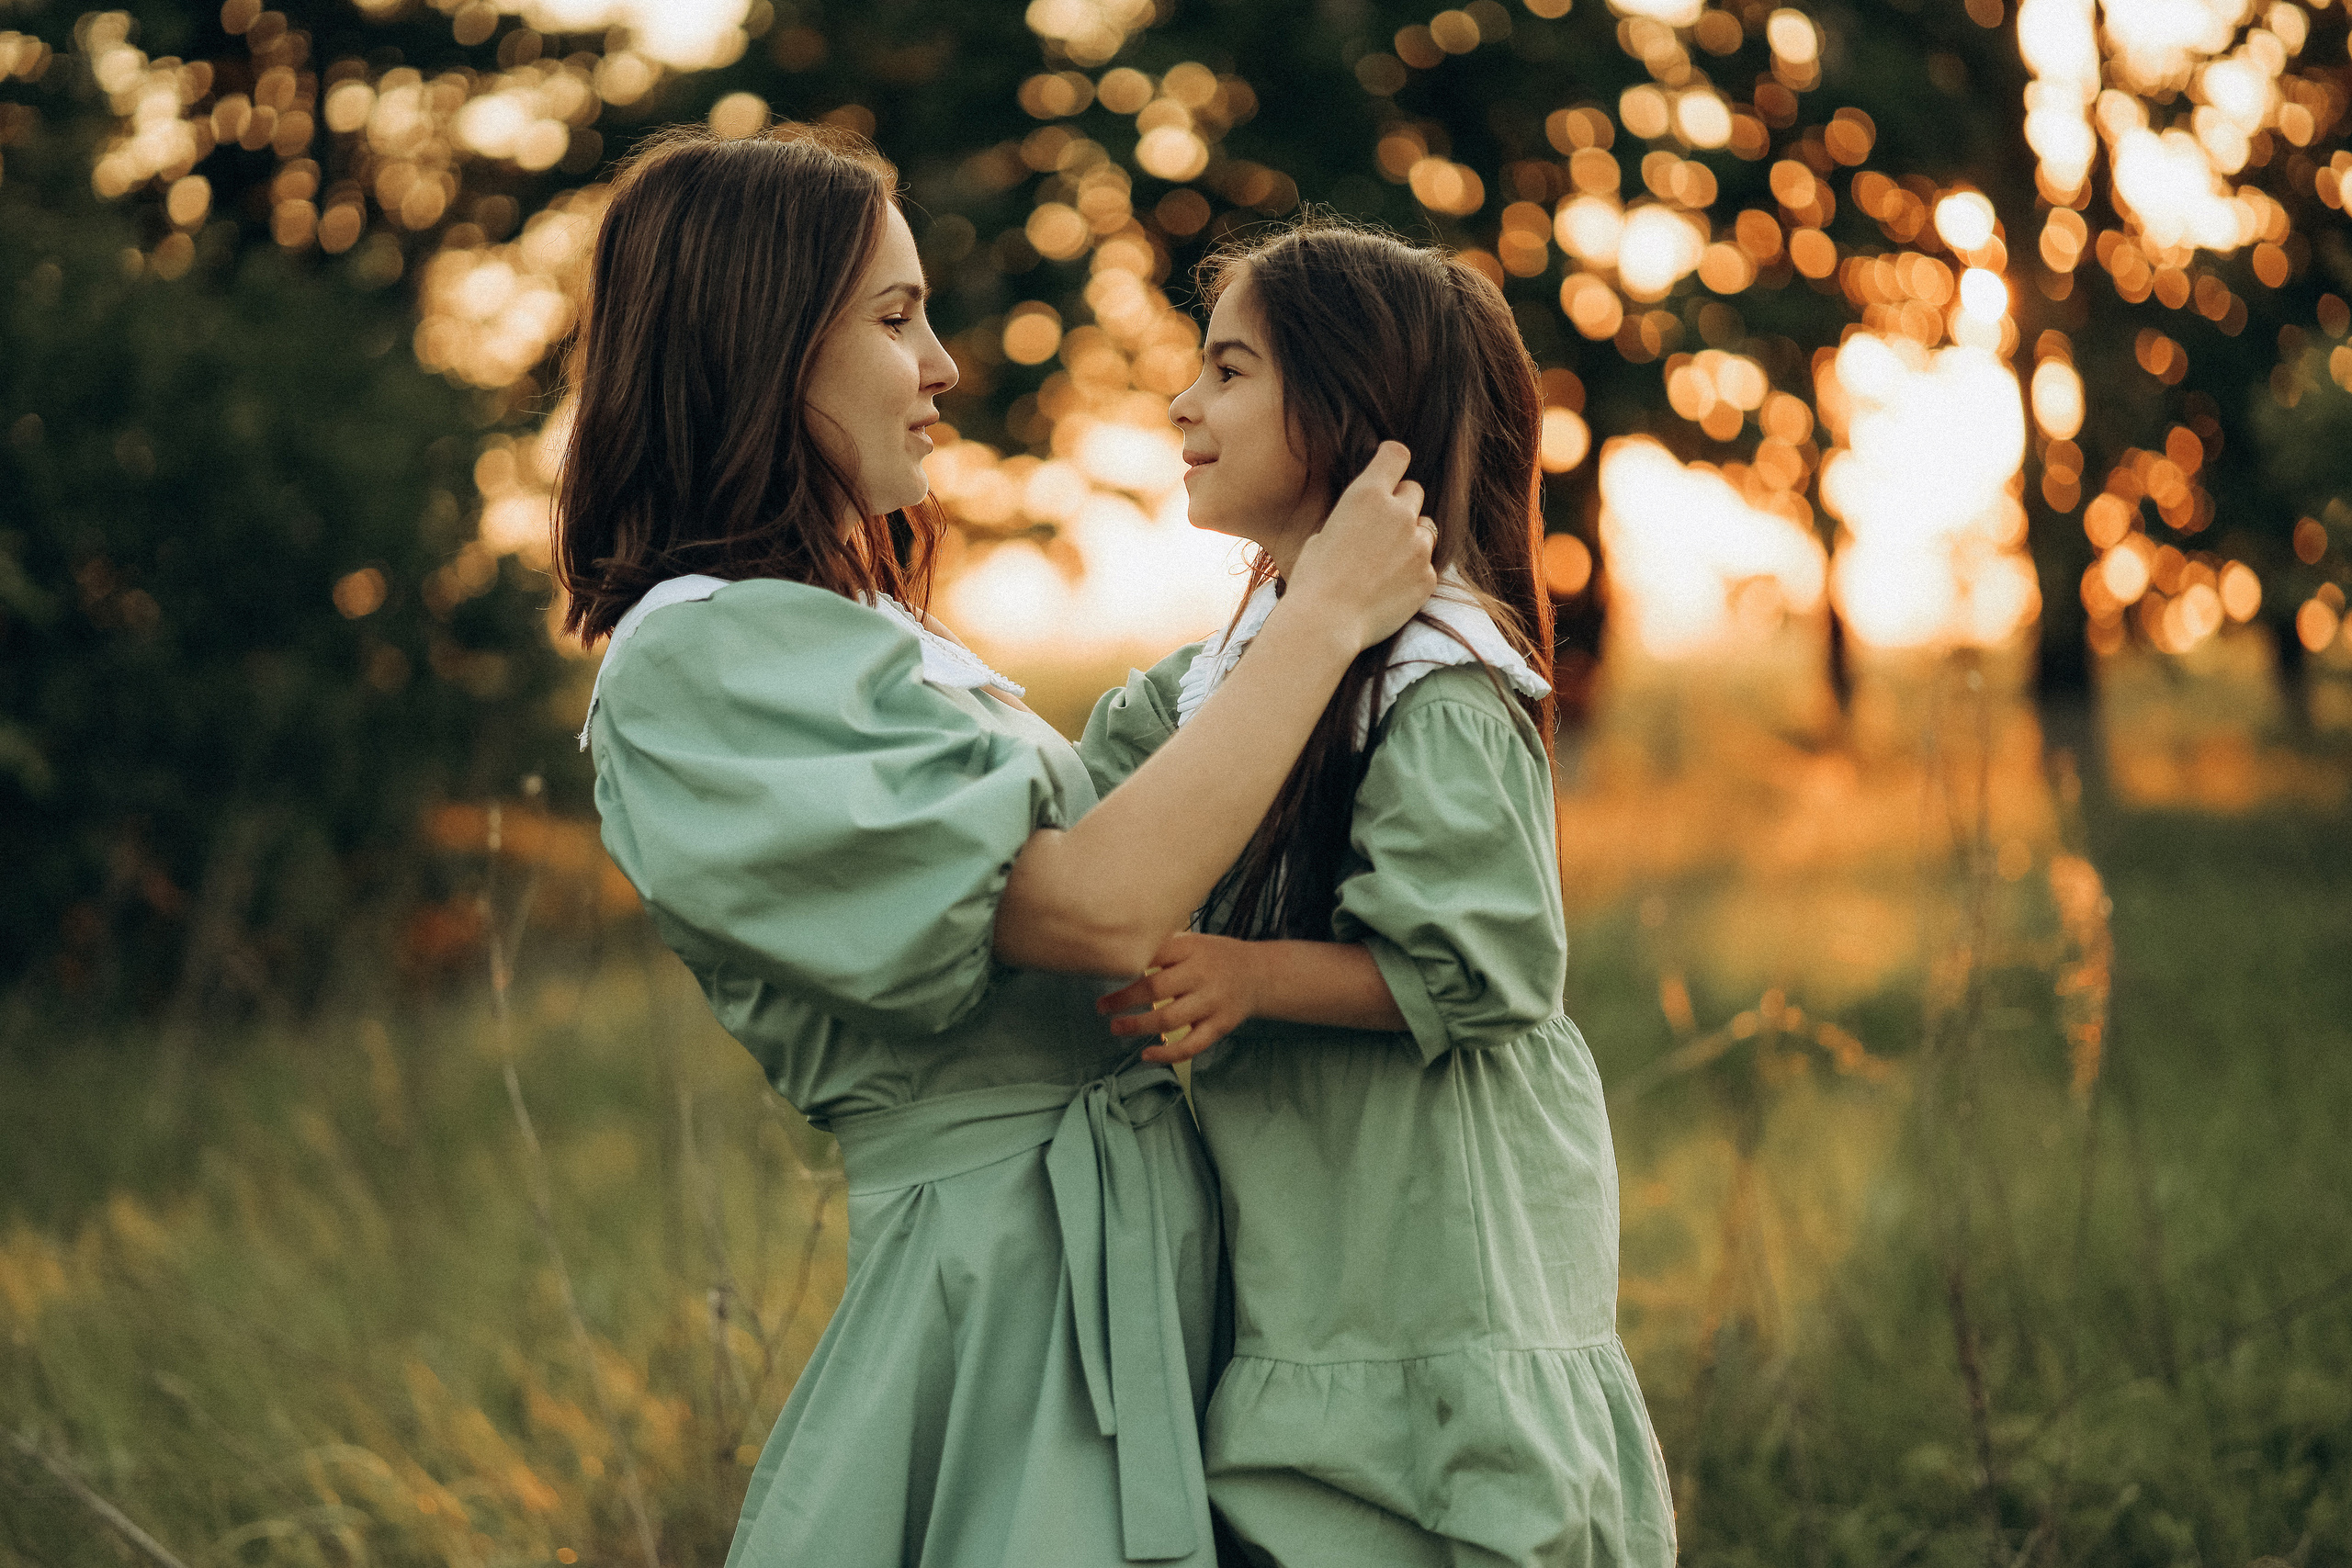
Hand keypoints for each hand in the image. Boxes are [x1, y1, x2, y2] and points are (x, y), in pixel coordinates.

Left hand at [1097, 932, 1262, 1063]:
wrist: (1259, 974)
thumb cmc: (1214, 957)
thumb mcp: (1193, 942)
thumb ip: (1163, 947)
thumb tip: (1119, 953)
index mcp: (1192, 948)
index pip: (1153, 954)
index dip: (1127, 965)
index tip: (1105, 972)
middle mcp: (1202, 974)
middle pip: (1156, 988)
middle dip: (1123, 1000)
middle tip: (1101, 1008)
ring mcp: (1212, 1002)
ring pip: (1170, 1019)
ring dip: (1137, 1026)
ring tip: (1115, 1028)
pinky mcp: (1220, 1026)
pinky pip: (1191, 1045)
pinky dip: (1167, 1054)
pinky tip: (1146, 1055)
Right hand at [1281, 440, 1436, 651]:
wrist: (1325, 623)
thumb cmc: (1314, 579)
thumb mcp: (1323, 534)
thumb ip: (1353, 518)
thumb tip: (1365, 520)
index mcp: (1366, 495)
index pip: (1397, 455)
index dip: (1393, 461)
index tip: (1390, 472)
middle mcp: (1399, 514)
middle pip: (1414, 491)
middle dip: (1402, 505)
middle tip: (1382, 529)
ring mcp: (1418, 546)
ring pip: (1426, 528)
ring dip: (1412, 538)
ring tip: (1385, 563)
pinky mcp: (1428, 576)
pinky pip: (1427, 565)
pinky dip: (1414, 572)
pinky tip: (1390, 588)